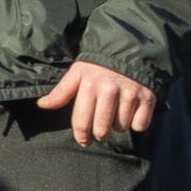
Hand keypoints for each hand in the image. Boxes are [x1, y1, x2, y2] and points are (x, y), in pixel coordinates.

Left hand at [35, 61, 155, 145]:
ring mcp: (131, 93)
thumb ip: (61, 91)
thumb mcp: (78, 72)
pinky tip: (133, 113)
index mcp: (90, 85)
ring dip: (118, 126)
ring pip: (121, 127)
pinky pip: (140, 125)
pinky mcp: (148, 96)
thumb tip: (42, 104)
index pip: (81, 123)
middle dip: (99, 134)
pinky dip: (137, 123)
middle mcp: (110, 90)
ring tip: (117, 116)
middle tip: (100, 131)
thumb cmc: (100, 66)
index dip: (81, 136)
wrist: (131, 50)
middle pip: (102, 129)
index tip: (84, 140)